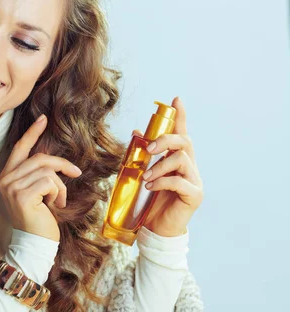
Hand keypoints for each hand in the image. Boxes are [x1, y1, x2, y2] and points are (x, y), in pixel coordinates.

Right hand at [0, 114, 81, 241]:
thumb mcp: (35, 191)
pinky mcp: (22, 195)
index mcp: (6, 176)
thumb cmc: (38, 218)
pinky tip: (53, 206)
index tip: (44, 118)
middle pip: (39, 158)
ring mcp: (11, 187)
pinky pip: (49, 182)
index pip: (20, 148)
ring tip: (57, 201)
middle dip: (61, 165)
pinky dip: (58, 193)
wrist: (34, 243)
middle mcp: (5, 179)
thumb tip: (53, 161)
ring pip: (47, 171)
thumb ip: (37, 174)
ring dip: (59, 186)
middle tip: (75, 173)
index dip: (32, 132)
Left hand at [132, 96, 203, 237]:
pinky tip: (150, 187)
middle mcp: (190, 167)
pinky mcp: (195, 195)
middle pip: (185, 142)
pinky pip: (180, 181)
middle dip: (165, 139)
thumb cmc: (151, 201)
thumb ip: (142, 156)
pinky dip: (162, 181)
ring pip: (181, 160)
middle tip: (148, 148)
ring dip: (159, 165)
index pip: (182, 134)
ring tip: (145, 178)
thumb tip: (135, 133)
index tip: (176, 100)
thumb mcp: (144, 175)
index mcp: (179, 160)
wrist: (157, 230)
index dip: (180, 116)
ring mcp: (195, 181)